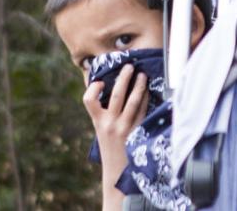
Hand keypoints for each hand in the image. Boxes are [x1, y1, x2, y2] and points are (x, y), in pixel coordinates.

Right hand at [82, 64, 149, 178]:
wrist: (117, 171)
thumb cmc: (110, 146)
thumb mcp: (101, 130)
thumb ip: (103, 113)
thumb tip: (109, 87)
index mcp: (98, 122)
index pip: (89, 101)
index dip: (93, 88)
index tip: (101, 81)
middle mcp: (109, 124)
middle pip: (116, 94)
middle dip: (124, 77)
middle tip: (129, 66)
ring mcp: (124, 127)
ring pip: (133, 100)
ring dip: (139, 85)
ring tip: (142, 74)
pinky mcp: (137, 131)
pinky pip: (143, 109)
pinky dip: (145, 97)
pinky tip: (148, 90)